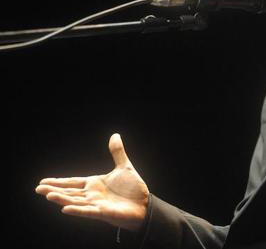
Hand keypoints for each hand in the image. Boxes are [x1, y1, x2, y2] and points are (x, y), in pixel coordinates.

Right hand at [35, 134, 149, 230]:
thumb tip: (115, 135)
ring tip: (48, 195)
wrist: (144, 204)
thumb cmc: (133, 189)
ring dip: (62, 199)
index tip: (43, 182)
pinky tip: (66, 209)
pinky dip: (77, 210)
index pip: (73, 182)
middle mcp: (92, 195)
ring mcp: (96, 204)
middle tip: (38, 189)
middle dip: (54, 190)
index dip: (58, 182)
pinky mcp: (103, 213)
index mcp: (94, 184)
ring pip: (75, 201)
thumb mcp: (124, 167)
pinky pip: (88, 212)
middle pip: (70, 192)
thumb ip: (117, 152)